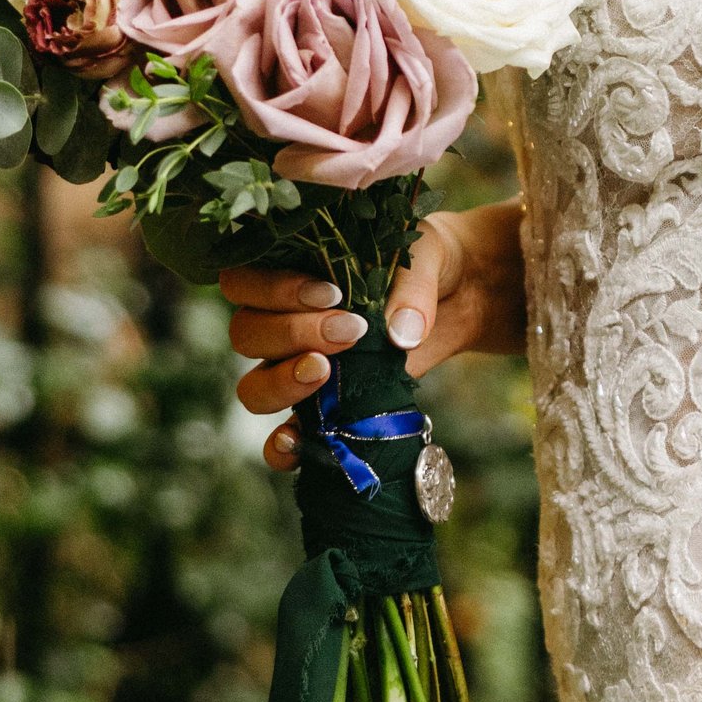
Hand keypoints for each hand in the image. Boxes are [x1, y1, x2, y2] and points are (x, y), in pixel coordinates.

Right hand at [221, 199, 526, 469]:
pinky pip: (283, 438)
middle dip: (293, 334)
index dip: (274, 290)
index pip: (243, 282)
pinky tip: (295, 443)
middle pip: (246, 334)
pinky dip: (282, 446)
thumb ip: (412, 286)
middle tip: (350, 331)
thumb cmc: (427, 262)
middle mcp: (280, 320)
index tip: (332, 294)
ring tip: (325, 372)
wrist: (459, 295)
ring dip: (281, 382)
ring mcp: (296, 368)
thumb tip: (401, 335)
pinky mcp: (324, 407)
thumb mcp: (424, 254)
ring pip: (253, 385)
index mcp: (287, 270)